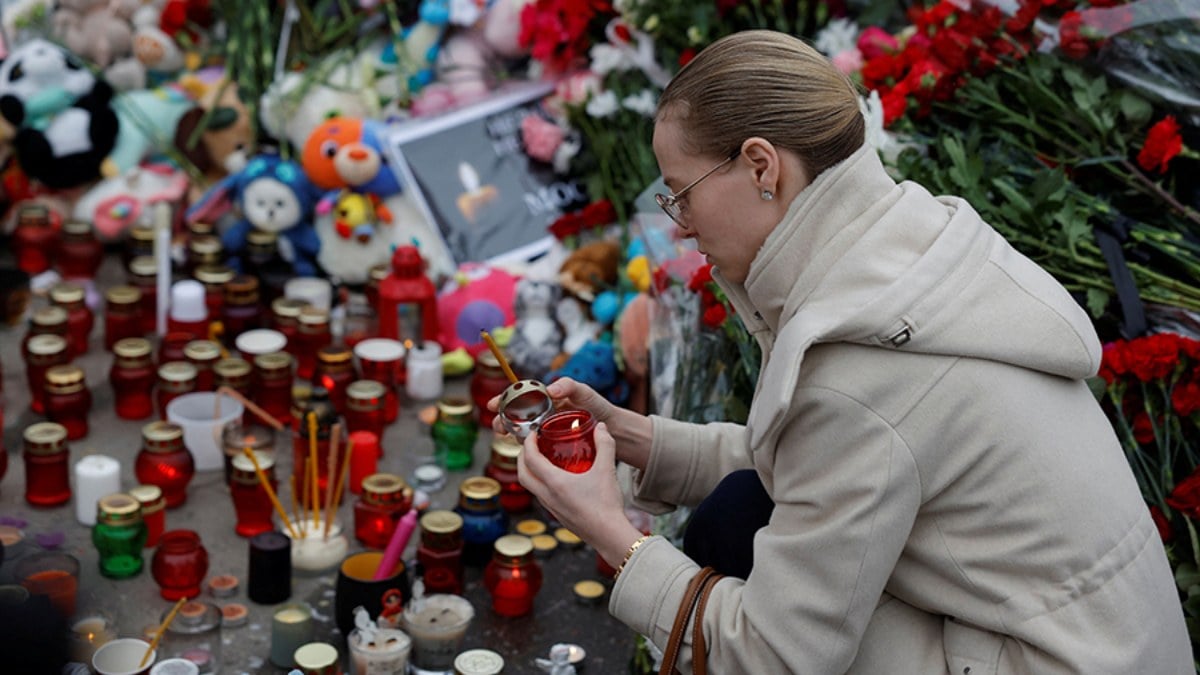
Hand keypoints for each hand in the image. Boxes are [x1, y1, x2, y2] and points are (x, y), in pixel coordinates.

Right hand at [487, 377, 616, 437]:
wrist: (613, 430)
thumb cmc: (598, 407)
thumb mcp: (584, 392)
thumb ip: (569, 386)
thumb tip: (550, 390)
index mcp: (547, 399)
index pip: (521, 396)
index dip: (504, 399)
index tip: (493, 404)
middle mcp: (544, 414)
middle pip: (516, 415)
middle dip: (503, 419)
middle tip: (498, 426)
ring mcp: (547, 430)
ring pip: (522, 431)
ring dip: (511, 433)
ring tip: (507, 437)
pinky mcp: (552, 446)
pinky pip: (534, 447)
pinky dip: (526, 449)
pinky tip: (523, 453)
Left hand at [518, 421, 642, 566]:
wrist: (609, 535)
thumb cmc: (606, 503)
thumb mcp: (607, 469)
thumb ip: (605, 444)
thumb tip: (601, 427)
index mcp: (554, 483)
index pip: (530, 459)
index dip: (528, 443)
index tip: (533, 433)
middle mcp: (547, 496)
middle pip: (522, 475)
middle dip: (522, 457)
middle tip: (530, 446)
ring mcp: (551, 508)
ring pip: (530, 487)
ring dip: (530, 472)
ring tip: (542, 460)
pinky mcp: (558, 516)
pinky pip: (541, 497)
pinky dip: (541, 484)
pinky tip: (557, 480)